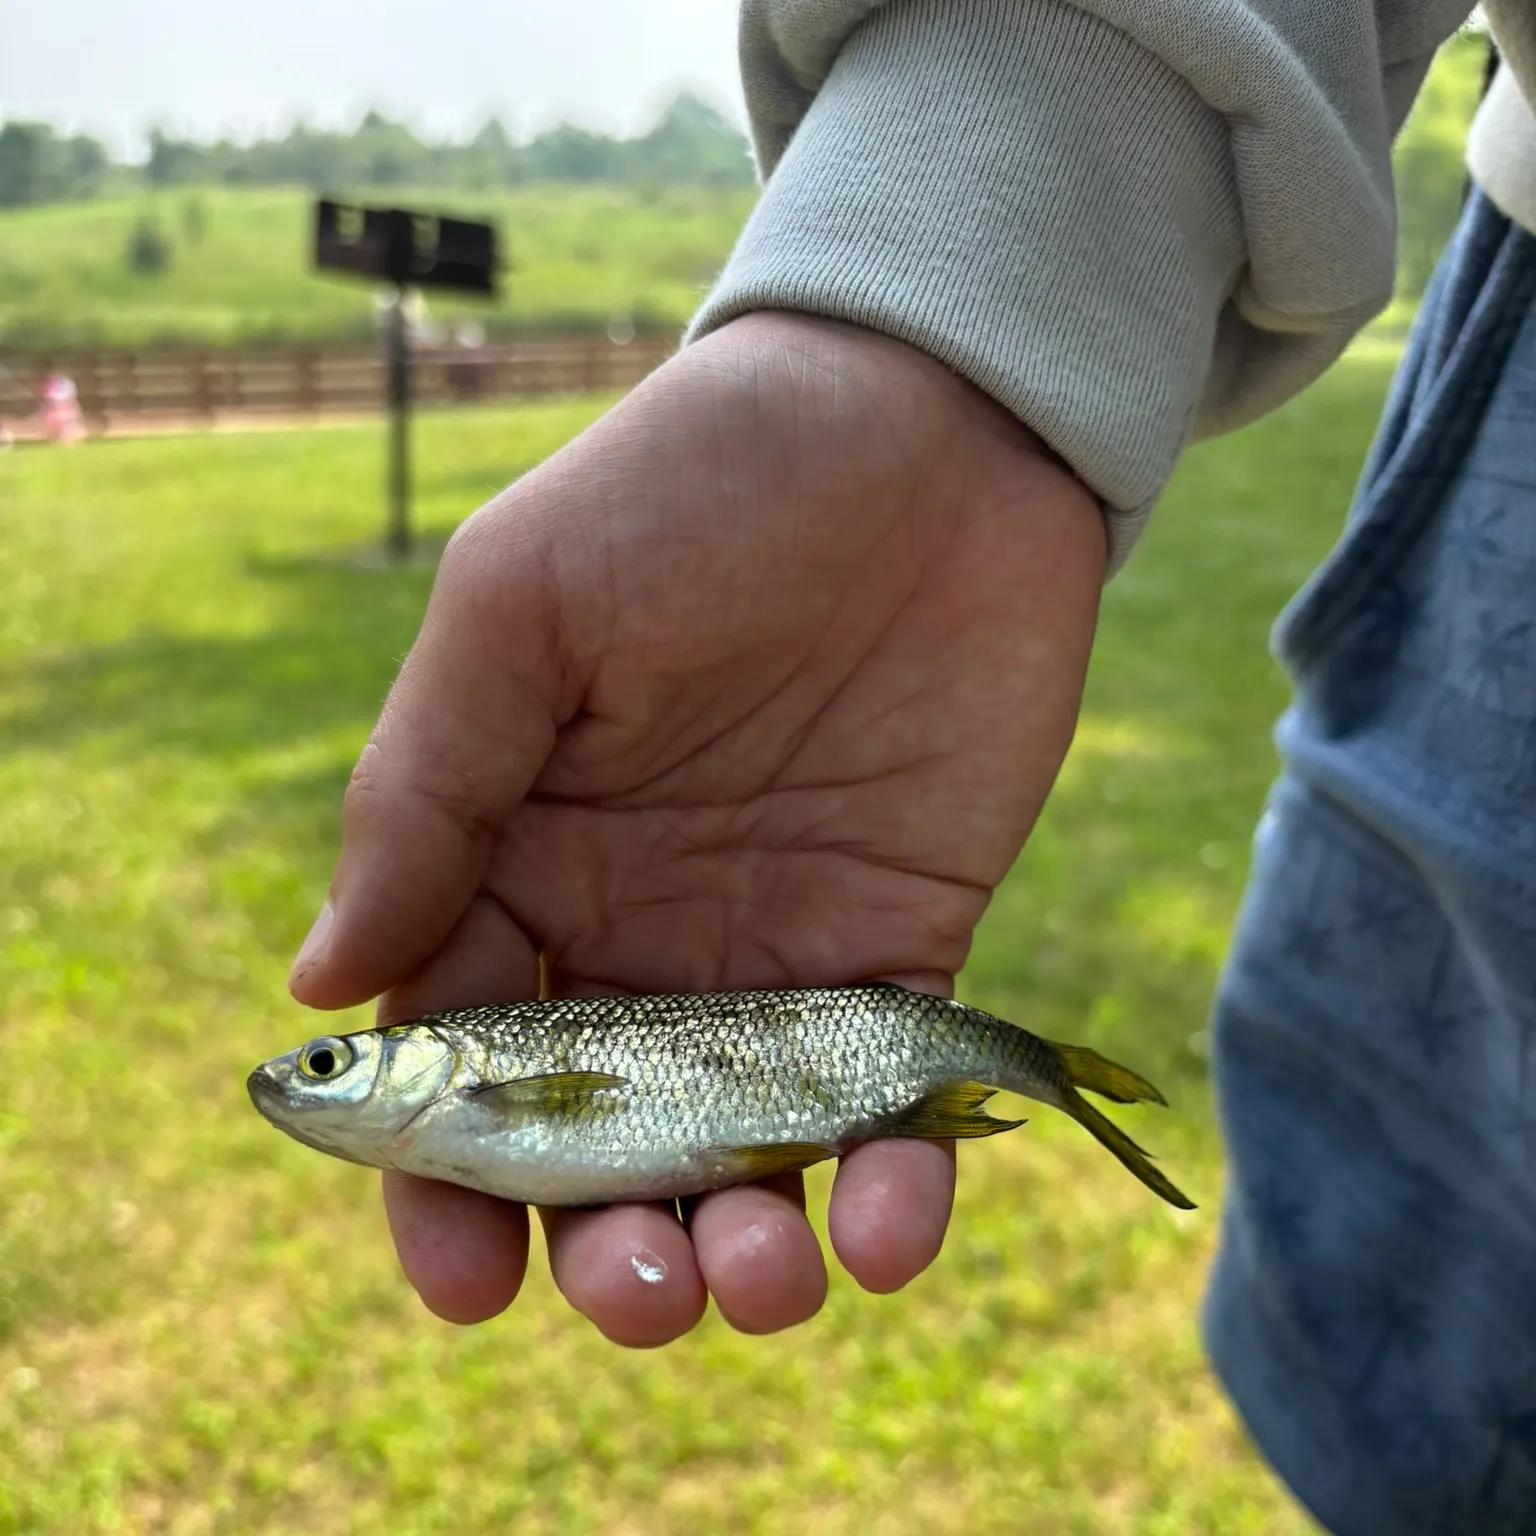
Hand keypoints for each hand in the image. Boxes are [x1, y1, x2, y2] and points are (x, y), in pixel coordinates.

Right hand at [288, 312, 1103, 1343]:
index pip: (466, 1069)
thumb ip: (423, 799)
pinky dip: (891, 1188)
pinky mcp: (904, 944)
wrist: (919, 428)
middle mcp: (641, 930)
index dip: (449, 1189)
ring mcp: (777, 951)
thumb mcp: (519, 614)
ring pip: (746, 1159)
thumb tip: (325, 992)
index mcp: (524, 863)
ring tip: (758, 1272)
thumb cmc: (693, 492)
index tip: (463, 1276)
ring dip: (745, 1252)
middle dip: (608, 1251)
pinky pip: (892, 1107)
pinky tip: (884, 1224)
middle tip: (636, 1285)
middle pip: (606, 1149)